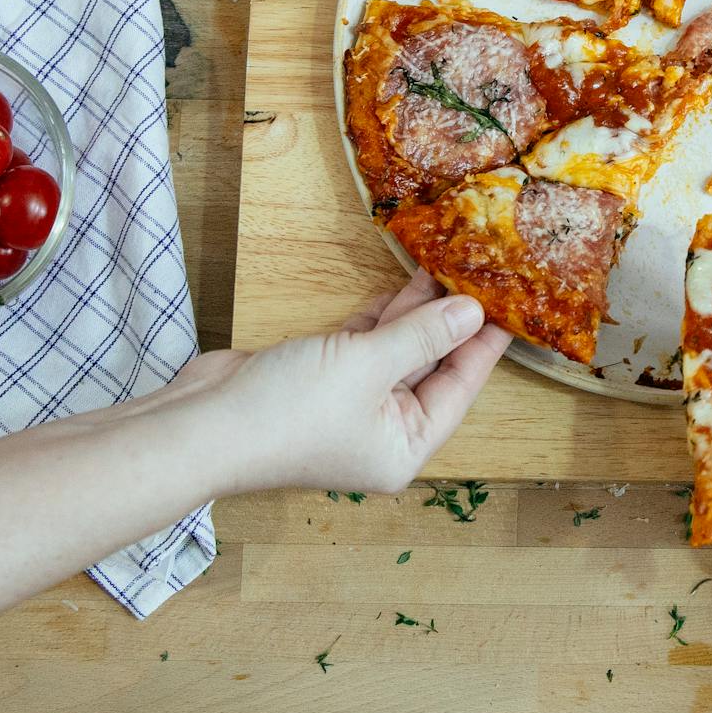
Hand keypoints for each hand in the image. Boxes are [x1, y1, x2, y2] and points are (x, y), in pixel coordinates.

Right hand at [183, 270, 511, 494]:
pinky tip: (403, 286)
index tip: (510, 306)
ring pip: (396, 352)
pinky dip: (380, 317)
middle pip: (430, 368)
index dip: (484, 345)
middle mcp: (382, 431)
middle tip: (478, 273)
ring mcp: (349, 406)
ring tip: (445, 266)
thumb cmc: (289, 411)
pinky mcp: (319, 380)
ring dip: (415, 312)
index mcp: (404, 446)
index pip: (460, 388)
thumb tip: (471, 312)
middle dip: (449, 321)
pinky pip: (363, 346)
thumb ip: (422, 336)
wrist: (200, 426)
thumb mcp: (368, 366)